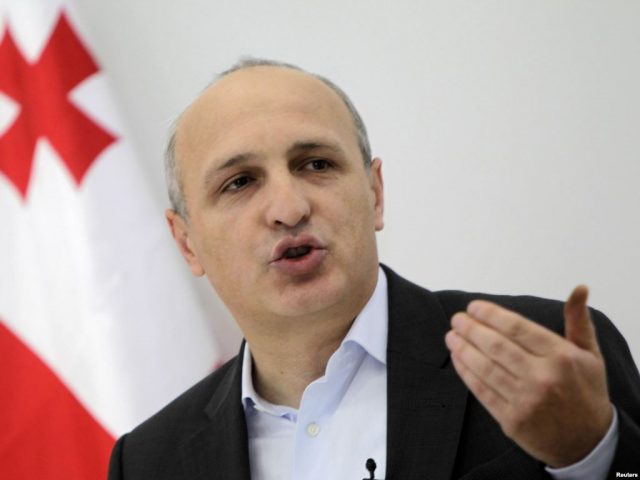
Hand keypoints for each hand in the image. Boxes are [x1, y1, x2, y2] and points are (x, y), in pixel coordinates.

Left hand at [444, 286, 612, 466]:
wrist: (587, 442)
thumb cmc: (585, 392)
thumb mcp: (589, 354)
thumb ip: (578, 320)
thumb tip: (580, 288)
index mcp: (561, 357)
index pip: (517, 327)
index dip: (490, 314)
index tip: (473, 307)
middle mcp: (543, 377)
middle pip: (496, 346)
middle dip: (471, 329)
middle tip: (457, 319)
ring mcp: (525, 400)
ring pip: (485, 367)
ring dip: (463, 349)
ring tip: (451, 335)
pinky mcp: (511, 420)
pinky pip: (482, 391)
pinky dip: (466, 372)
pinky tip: (457, 358)